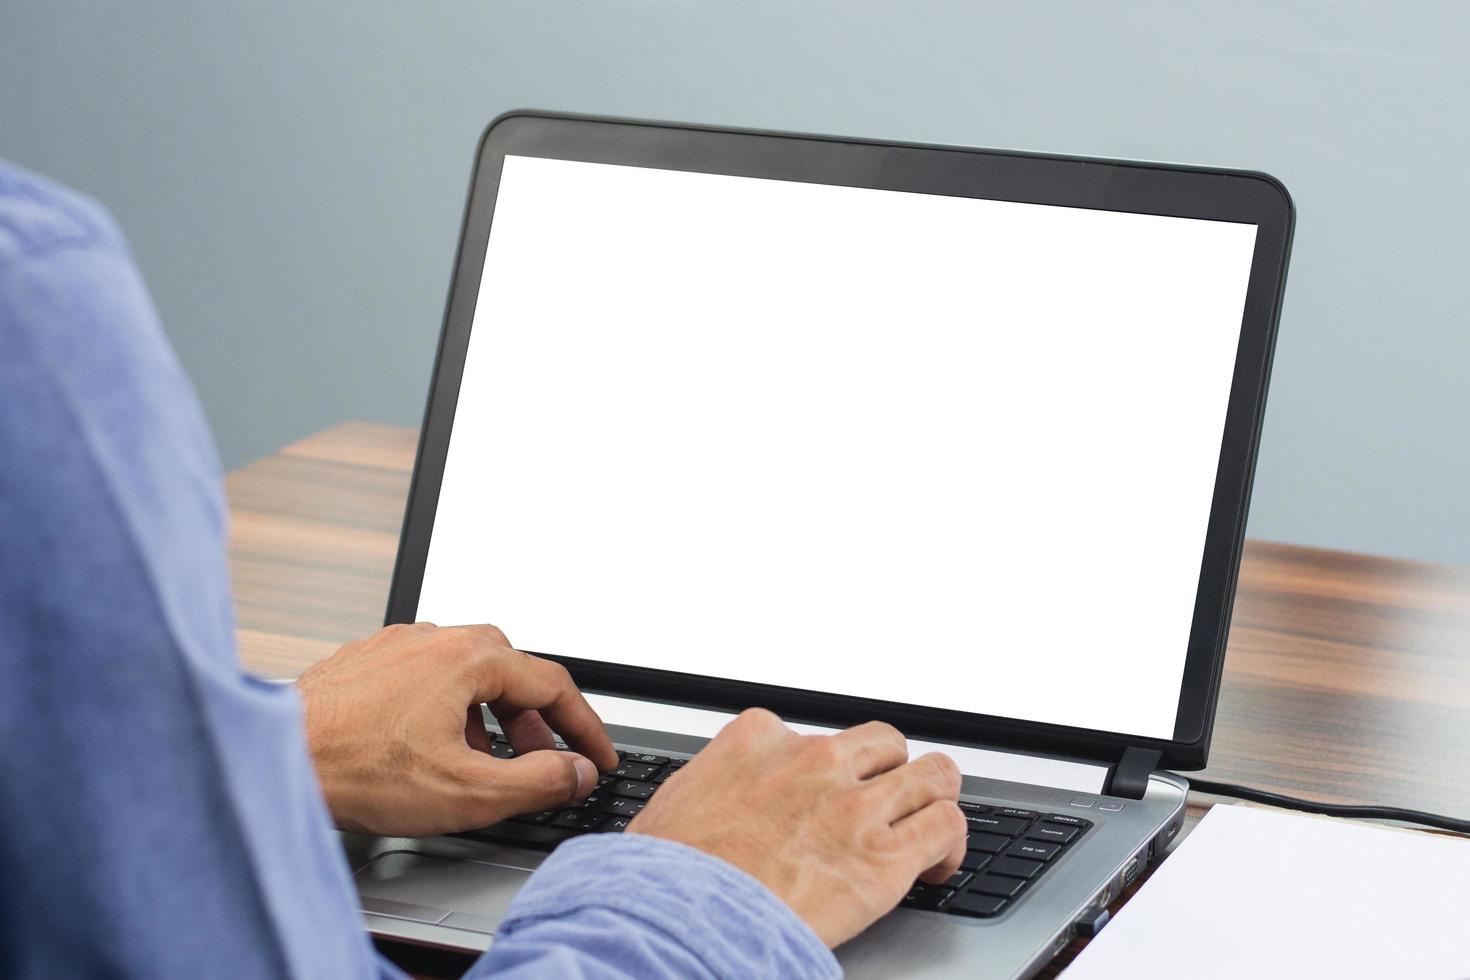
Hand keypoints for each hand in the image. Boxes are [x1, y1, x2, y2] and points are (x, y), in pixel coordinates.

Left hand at [296, 622, 618, 836]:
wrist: (269, 759)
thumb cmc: (352, 770)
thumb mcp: (467, 791)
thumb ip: (537, 781)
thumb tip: (575, 773)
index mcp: (468, 658)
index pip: (553, 685)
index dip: (584, 728)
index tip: (596, 756)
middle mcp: (433, 638)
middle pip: (511, 671)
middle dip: (537, 719)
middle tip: (547, 759)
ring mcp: (395, 646)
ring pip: (466, 672)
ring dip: (490, 715)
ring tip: (487, 760)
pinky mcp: (364, 661)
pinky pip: (426, 676)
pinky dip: (448, 707)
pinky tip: (431, 745)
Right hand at [629, 708, 966, 946]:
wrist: (680, 916)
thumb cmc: (665, 874)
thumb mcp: (675, 805)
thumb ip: (711, 789)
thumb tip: (705, 808)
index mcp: (758, 741)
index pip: (812, 735)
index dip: (826, 768)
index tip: (824, 792)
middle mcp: (814, 761)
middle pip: (883, 744)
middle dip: (890, 772)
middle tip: (886, 803)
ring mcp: (855, 806)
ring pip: (932, 775)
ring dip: (934, 798)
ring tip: (929, 822)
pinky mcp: (885, 857)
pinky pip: (946, 826)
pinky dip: (950, 844)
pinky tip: (937, 864)